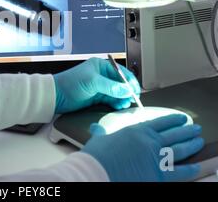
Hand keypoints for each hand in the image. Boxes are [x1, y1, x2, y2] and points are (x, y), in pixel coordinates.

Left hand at [53, 58, 140, 113]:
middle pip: (120, 83)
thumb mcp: (92, 82)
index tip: (135, 90)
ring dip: (123, 98)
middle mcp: (101, 75)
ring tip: (126, 104)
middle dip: (127, 91)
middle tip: (133, 99)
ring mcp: (99, 87)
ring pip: (117, 92)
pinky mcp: (97, 97)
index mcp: (101, 66)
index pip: (120, 72)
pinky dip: (117, 103)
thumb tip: (126, 90)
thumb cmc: (69, 83)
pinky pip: (111, 99)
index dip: (129, 81)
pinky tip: (120, 106)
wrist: (56, 96)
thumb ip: (111, 86)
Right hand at [82, 114, 203, 181]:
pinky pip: (180, 172)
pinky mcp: (159, 174)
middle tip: (195, 128)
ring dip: (191, 145)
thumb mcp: (99, 139)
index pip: (160, 122)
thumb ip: (101, 132)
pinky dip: (190, 169)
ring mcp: (156, 158)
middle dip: (187, 131)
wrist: (98, 171)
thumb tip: (95, 127)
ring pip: (180, 149)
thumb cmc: (98, 156)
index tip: (181, 118)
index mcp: (137, 131)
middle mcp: (149, 142)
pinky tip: (196, 166)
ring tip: (199, 141)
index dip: (173, 119)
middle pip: (174, 134)